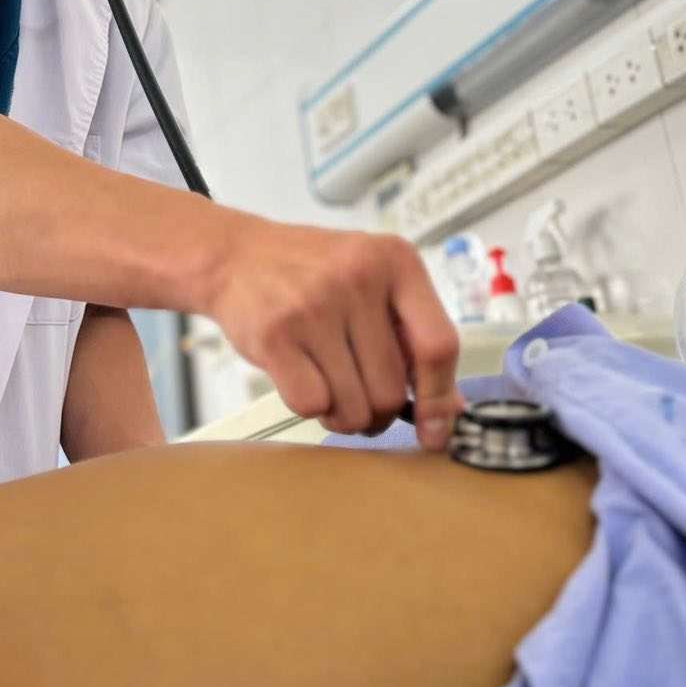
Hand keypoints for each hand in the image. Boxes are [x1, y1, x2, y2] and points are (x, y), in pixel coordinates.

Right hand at [203, 219, 462, 452]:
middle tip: (361, 397)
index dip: (438, 398)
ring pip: (353, 406)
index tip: (434, 430)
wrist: (238, 256)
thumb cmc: (315, 274)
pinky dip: (311, 406)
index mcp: (397, 261)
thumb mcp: (375, 283)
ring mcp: (315, 304)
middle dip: (378, 412)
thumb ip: (414, 337)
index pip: (438, 345)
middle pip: (392, 389)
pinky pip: (311, 404)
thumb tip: (448, 408)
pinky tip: (303, 377)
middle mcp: (359, 277)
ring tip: (330, 385)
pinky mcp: (275, 333)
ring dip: (344, 414)